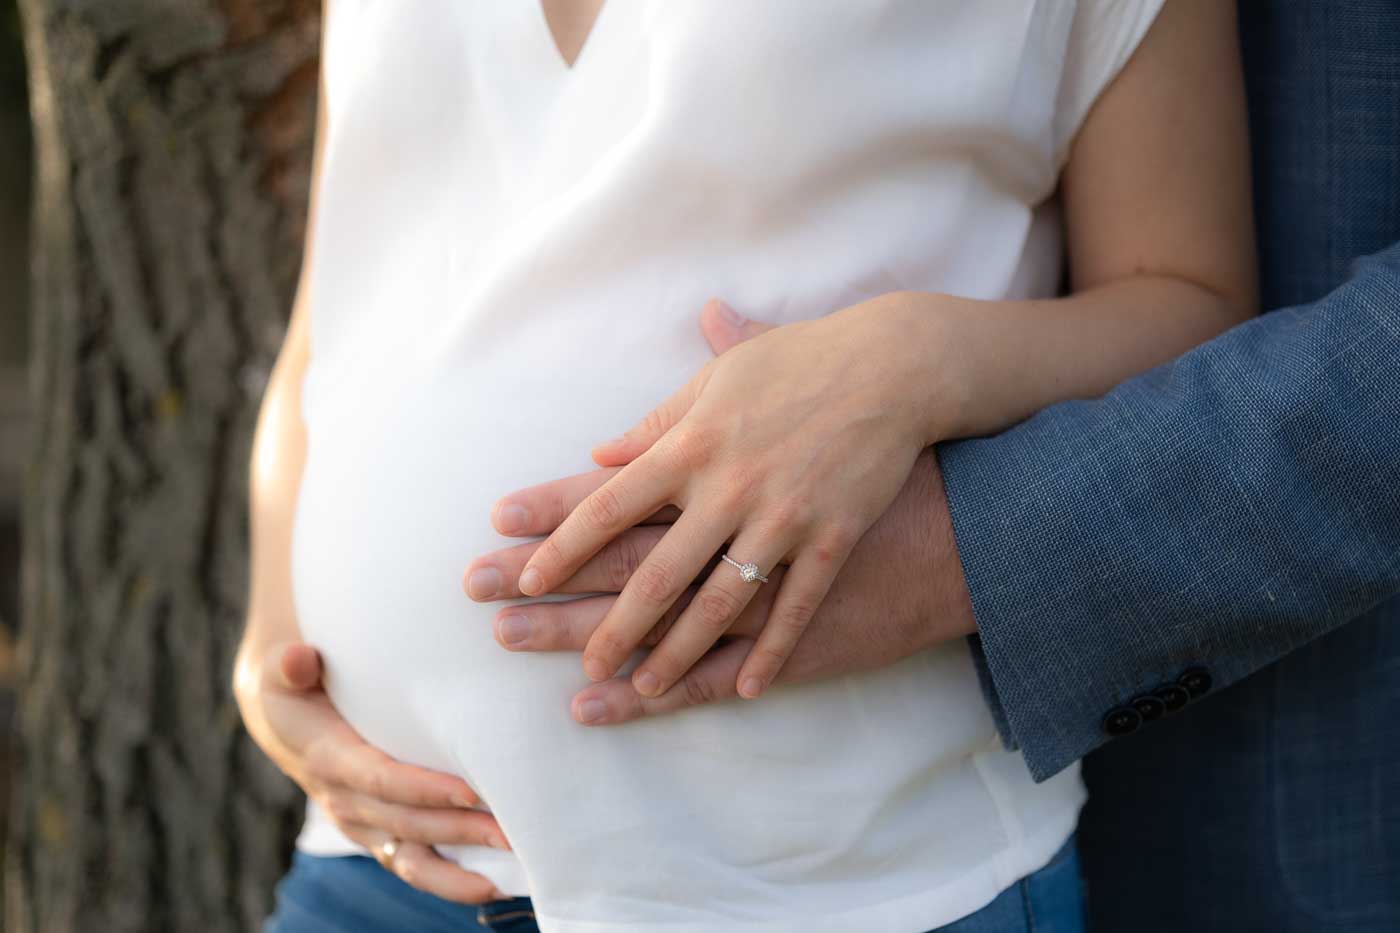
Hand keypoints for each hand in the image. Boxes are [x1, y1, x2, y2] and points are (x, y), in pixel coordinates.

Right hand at [233, 638, 511, 902]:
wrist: (284, 720)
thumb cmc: (298, 686)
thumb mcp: (283, 669)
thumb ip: (289, 664)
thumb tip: (300, 659)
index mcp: (328, 759)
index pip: (380, 779)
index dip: (423, 789)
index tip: (470, 792)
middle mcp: (345, 801)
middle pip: (406, 823)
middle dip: (458, 830)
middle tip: (511, 830)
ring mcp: (363, 824)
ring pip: (410, 858)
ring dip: (460, 869)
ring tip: (510, 871)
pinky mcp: (378, 833)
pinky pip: (413, 865)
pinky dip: (450, 880)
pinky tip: (493, 884)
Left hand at [478, 293, 955, 701]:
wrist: (895, 368)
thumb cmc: (801, 361)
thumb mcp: (719, 379)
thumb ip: (657, 422)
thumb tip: (601, 453)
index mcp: (692, 443)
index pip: (609, 504)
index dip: (562, 544)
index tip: (524, 577)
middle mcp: (728, 487)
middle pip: (654, 569)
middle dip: (607, 622)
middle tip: (577, 659)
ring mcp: (782, 518)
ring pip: (717, 603)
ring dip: (674, 651)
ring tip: (637, 684)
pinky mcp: (832, 538)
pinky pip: (796, 608)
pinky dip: (771, 652)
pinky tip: (748, 690)